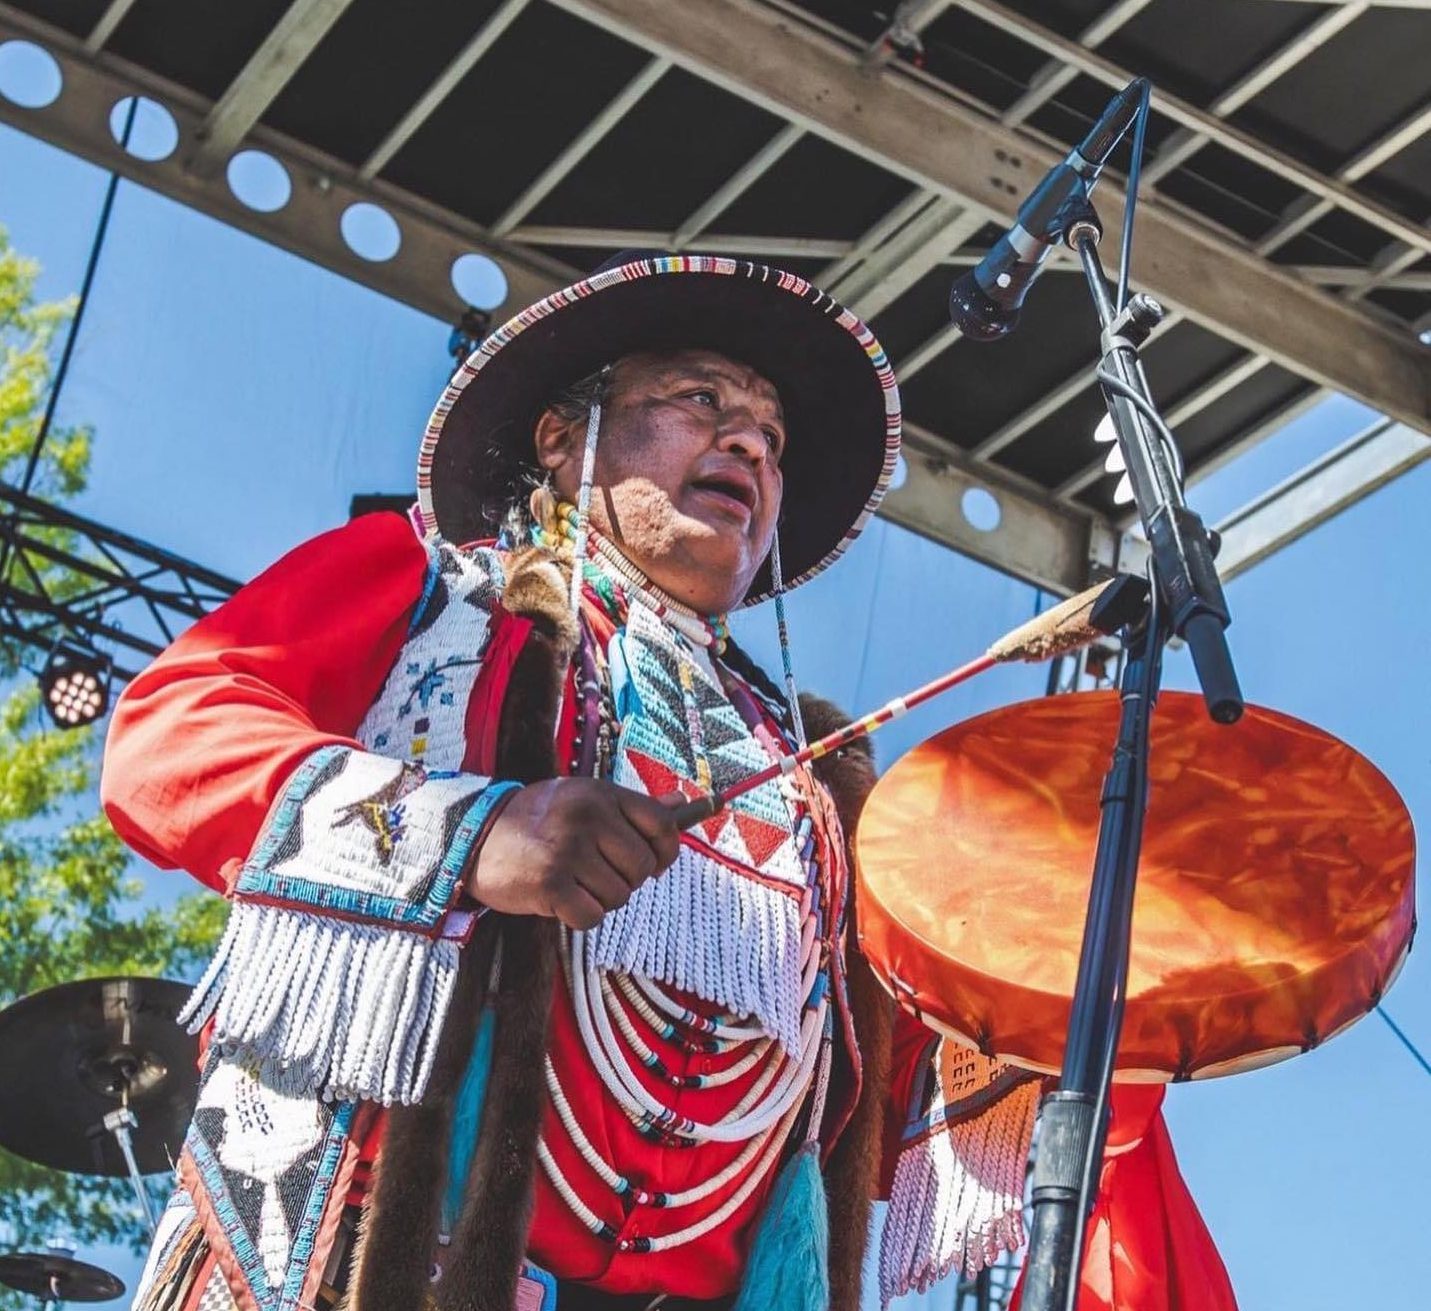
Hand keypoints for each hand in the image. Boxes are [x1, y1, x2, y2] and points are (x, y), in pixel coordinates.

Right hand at [466, 778, 682, 929]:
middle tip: (594, 874)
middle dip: (625, 880)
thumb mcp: (585, 800)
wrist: (475, 837)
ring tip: (572, 883)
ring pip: (618, 896)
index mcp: (601, 793)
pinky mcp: (550, 883)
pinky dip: (579, 916)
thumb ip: (633, 808)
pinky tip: (559, 900)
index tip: (654, 864)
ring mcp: (569, 850)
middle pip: (642, 868)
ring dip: (599, 899)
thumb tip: (682, 803)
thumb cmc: (537, 822)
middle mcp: (588, 817)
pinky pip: (592, 917)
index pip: (662, 826)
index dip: (666, 852)